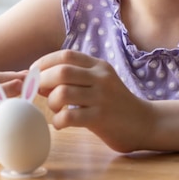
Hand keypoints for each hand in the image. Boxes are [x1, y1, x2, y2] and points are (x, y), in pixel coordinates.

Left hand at [33, 50, 151, 152]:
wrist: (145, 123)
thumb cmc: (115, 103)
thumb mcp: (99, 82)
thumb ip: (74, 78)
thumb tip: (37, 80)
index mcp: (98, 66)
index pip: (65, 55)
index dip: (44, 62)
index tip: (33, 73)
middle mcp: (100, 78)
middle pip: (61, 72)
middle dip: (42, 82)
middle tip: (38, 93)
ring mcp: (101, 97)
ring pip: (62, 93)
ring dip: (51, 102)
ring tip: (55, 109)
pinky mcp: (101, 118)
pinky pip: (69, 116)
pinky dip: (58, 121)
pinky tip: (62, 124)